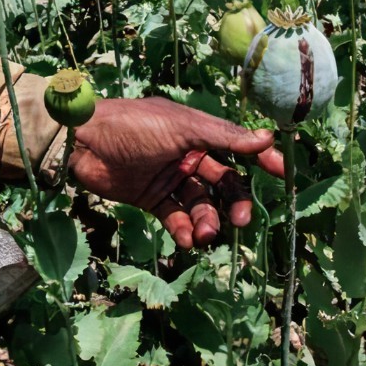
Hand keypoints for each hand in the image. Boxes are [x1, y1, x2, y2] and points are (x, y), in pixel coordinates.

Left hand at [70, 98, 282, 248]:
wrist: (83, 143)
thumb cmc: (134, 126)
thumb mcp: (182, 127)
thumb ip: (224, 137)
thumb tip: (268, 138)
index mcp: (197, 132)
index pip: (237, 147)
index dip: (260, 160)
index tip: (282, 175)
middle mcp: (187, 155)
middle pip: (223, 182)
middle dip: (234, 202)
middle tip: (240, 221)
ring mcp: (169, 179)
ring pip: (201, 204)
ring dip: (208, 220)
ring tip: (204, 234)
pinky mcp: (151, 199)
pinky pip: (176, 217)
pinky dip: (184, 230)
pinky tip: (187, 239)